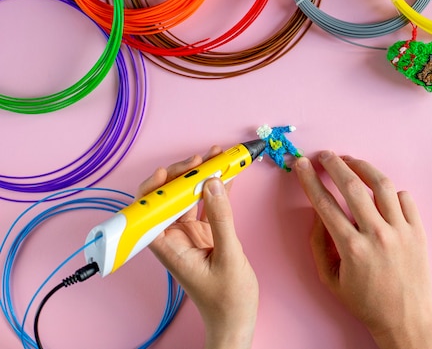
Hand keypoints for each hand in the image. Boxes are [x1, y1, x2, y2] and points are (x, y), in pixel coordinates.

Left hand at [139, 146, 257, 348]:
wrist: (236, 321)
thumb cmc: (227, 300)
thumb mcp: (228, 257)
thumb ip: (221, 218)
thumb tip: (213, 183)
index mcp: (168, 246)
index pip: (148, 210)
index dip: (156, 187)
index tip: (173, 171)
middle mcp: (173, 236)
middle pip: (169, 197)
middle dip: (185, 173)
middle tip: (205, 158)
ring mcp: (189, 233)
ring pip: (189, 196)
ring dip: (202, 176)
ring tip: (218, 156)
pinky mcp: (205, 233)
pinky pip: (207, 204)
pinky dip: (217, 188)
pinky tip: (227, 173)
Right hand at [295, 151, 431, 348]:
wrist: (405, 319)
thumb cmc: (365, 302)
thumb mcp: (331, 279)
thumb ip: (320, 244)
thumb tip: (318, 214)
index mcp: (352, 248)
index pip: (324, 203)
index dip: (309, 180)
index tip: (301, 165)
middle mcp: (377, 235)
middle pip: (351, 186)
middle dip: (333, 164)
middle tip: (324, 155)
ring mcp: (401, 231)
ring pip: (382, 185)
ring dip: (363, 167)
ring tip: (351, 161)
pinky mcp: (419, 231)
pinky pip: (405, 199)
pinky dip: (392, 191)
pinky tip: (381, 192)